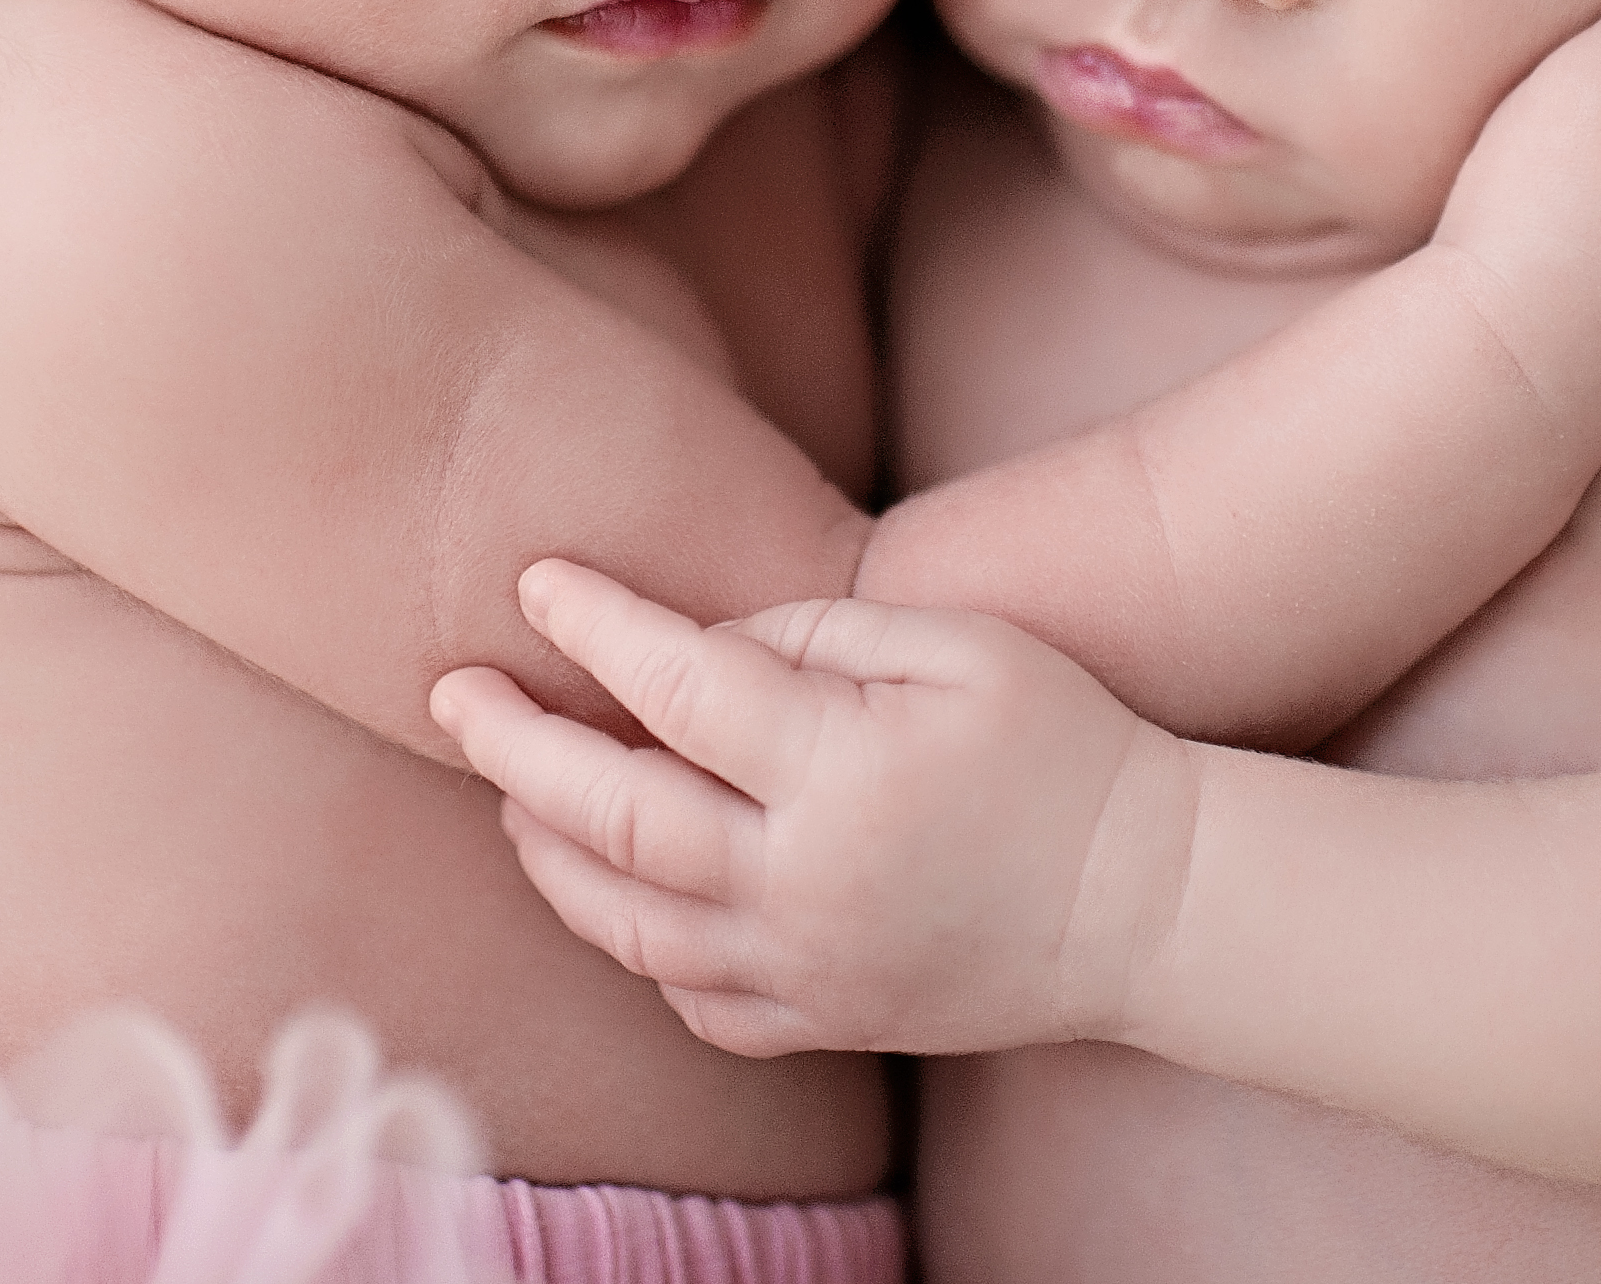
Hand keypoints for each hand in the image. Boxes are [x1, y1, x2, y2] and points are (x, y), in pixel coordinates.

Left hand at [429, 560, 1197, 1059]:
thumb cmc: (1061, 743)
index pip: (678, 688)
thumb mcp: (960, 645)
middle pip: (615, 817)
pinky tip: (612, 888)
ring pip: (627, 923)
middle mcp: (806, 882)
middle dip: (517, 746)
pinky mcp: (824, 1019)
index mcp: (844, 771)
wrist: (1148, 902)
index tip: (533, 580)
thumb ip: (817, 632)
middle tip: (453, 692)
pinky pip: (690, 998)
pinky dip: (632, 943)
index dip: (595, 627)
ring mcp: (807, 966)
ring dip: (549, 852)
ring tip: (513, 790)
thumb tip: (696, 648)